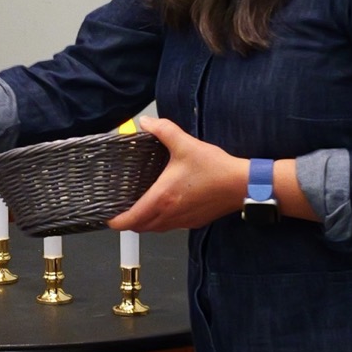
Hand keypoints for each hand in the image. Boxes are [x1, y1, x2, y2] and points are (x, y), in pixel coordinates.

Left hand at [108, 118, 254, 233]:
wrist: (243, 185)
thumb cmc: (215, 168)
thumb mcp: (185, 144)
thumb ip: (163, 130)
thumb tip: (146, 123)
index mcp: (162, 197)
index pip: (132, 219)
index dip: (116, 221)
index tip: (108, 217)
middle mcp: (170, 214)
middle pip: (141, 227)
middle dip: (129, 222)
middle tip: (121, 210)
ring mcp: (183, 221)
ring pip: (156, 229)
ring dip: (145, 222)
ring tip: (139, 209)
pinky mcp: (194, 222)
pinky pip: (171, 227)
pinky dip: (161, 221)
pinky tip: (165, 207)